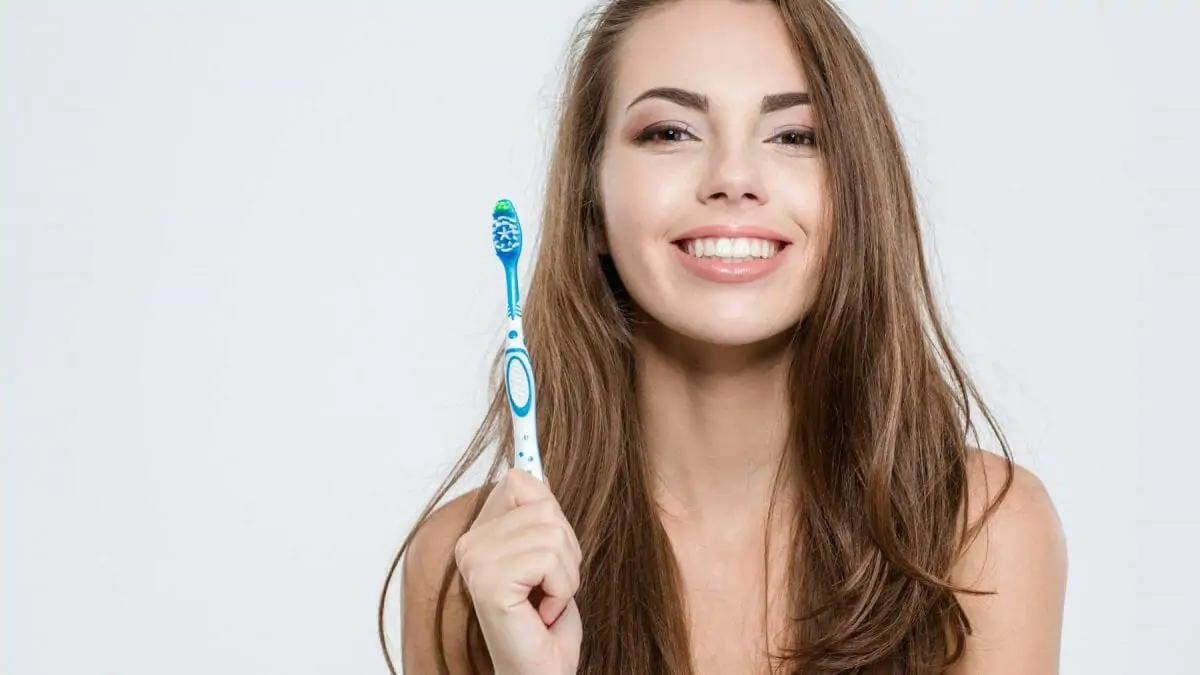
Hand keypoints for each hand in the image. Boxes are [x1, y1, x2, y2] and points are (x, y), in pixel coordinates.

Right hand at [454, 468, 582, 674]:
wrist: (541, 671)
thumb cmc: (547, 622)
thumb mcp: (550, 555)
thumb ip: (538, 513)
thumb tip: (535, 465)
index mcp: (480, 533)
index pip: (520, 480)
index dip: (550, 508)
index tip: (554, 540)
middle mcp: (469, 544)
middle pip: (543, 504)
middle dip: (566, 547)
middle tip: (550, 585)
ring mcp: (475, 562)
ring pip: (552, 532)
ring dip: (566, 573)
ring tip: (547, 600)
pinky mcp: (489, 582)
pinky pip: (551, 560)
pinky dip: (562, 588)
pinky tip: (543, 611)